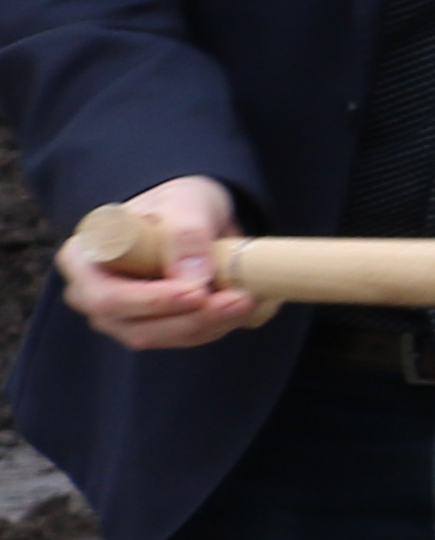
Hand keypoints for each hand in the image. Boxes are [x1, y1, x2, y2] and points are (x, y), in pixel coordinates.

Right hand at [61, 176, 266, 351]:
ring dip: (209, 325)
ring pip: (161, 337)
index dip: (149, 301)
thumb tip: (192, 281)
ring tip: (247, 300)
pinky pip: (184, 337)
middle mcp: (92, 293)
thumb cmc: (178, 203)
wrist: (196, 215)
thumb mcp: (184, 202)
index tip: (195, 293)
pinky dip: (216, 326)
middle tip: (237, 300)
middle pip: (132, 327)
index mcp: (82, 258)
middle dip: (189, 319)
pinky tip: (243, 307)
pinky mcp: (154, 327)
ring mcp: (120, 316)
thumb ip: (185, 233)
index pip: (104, 296)